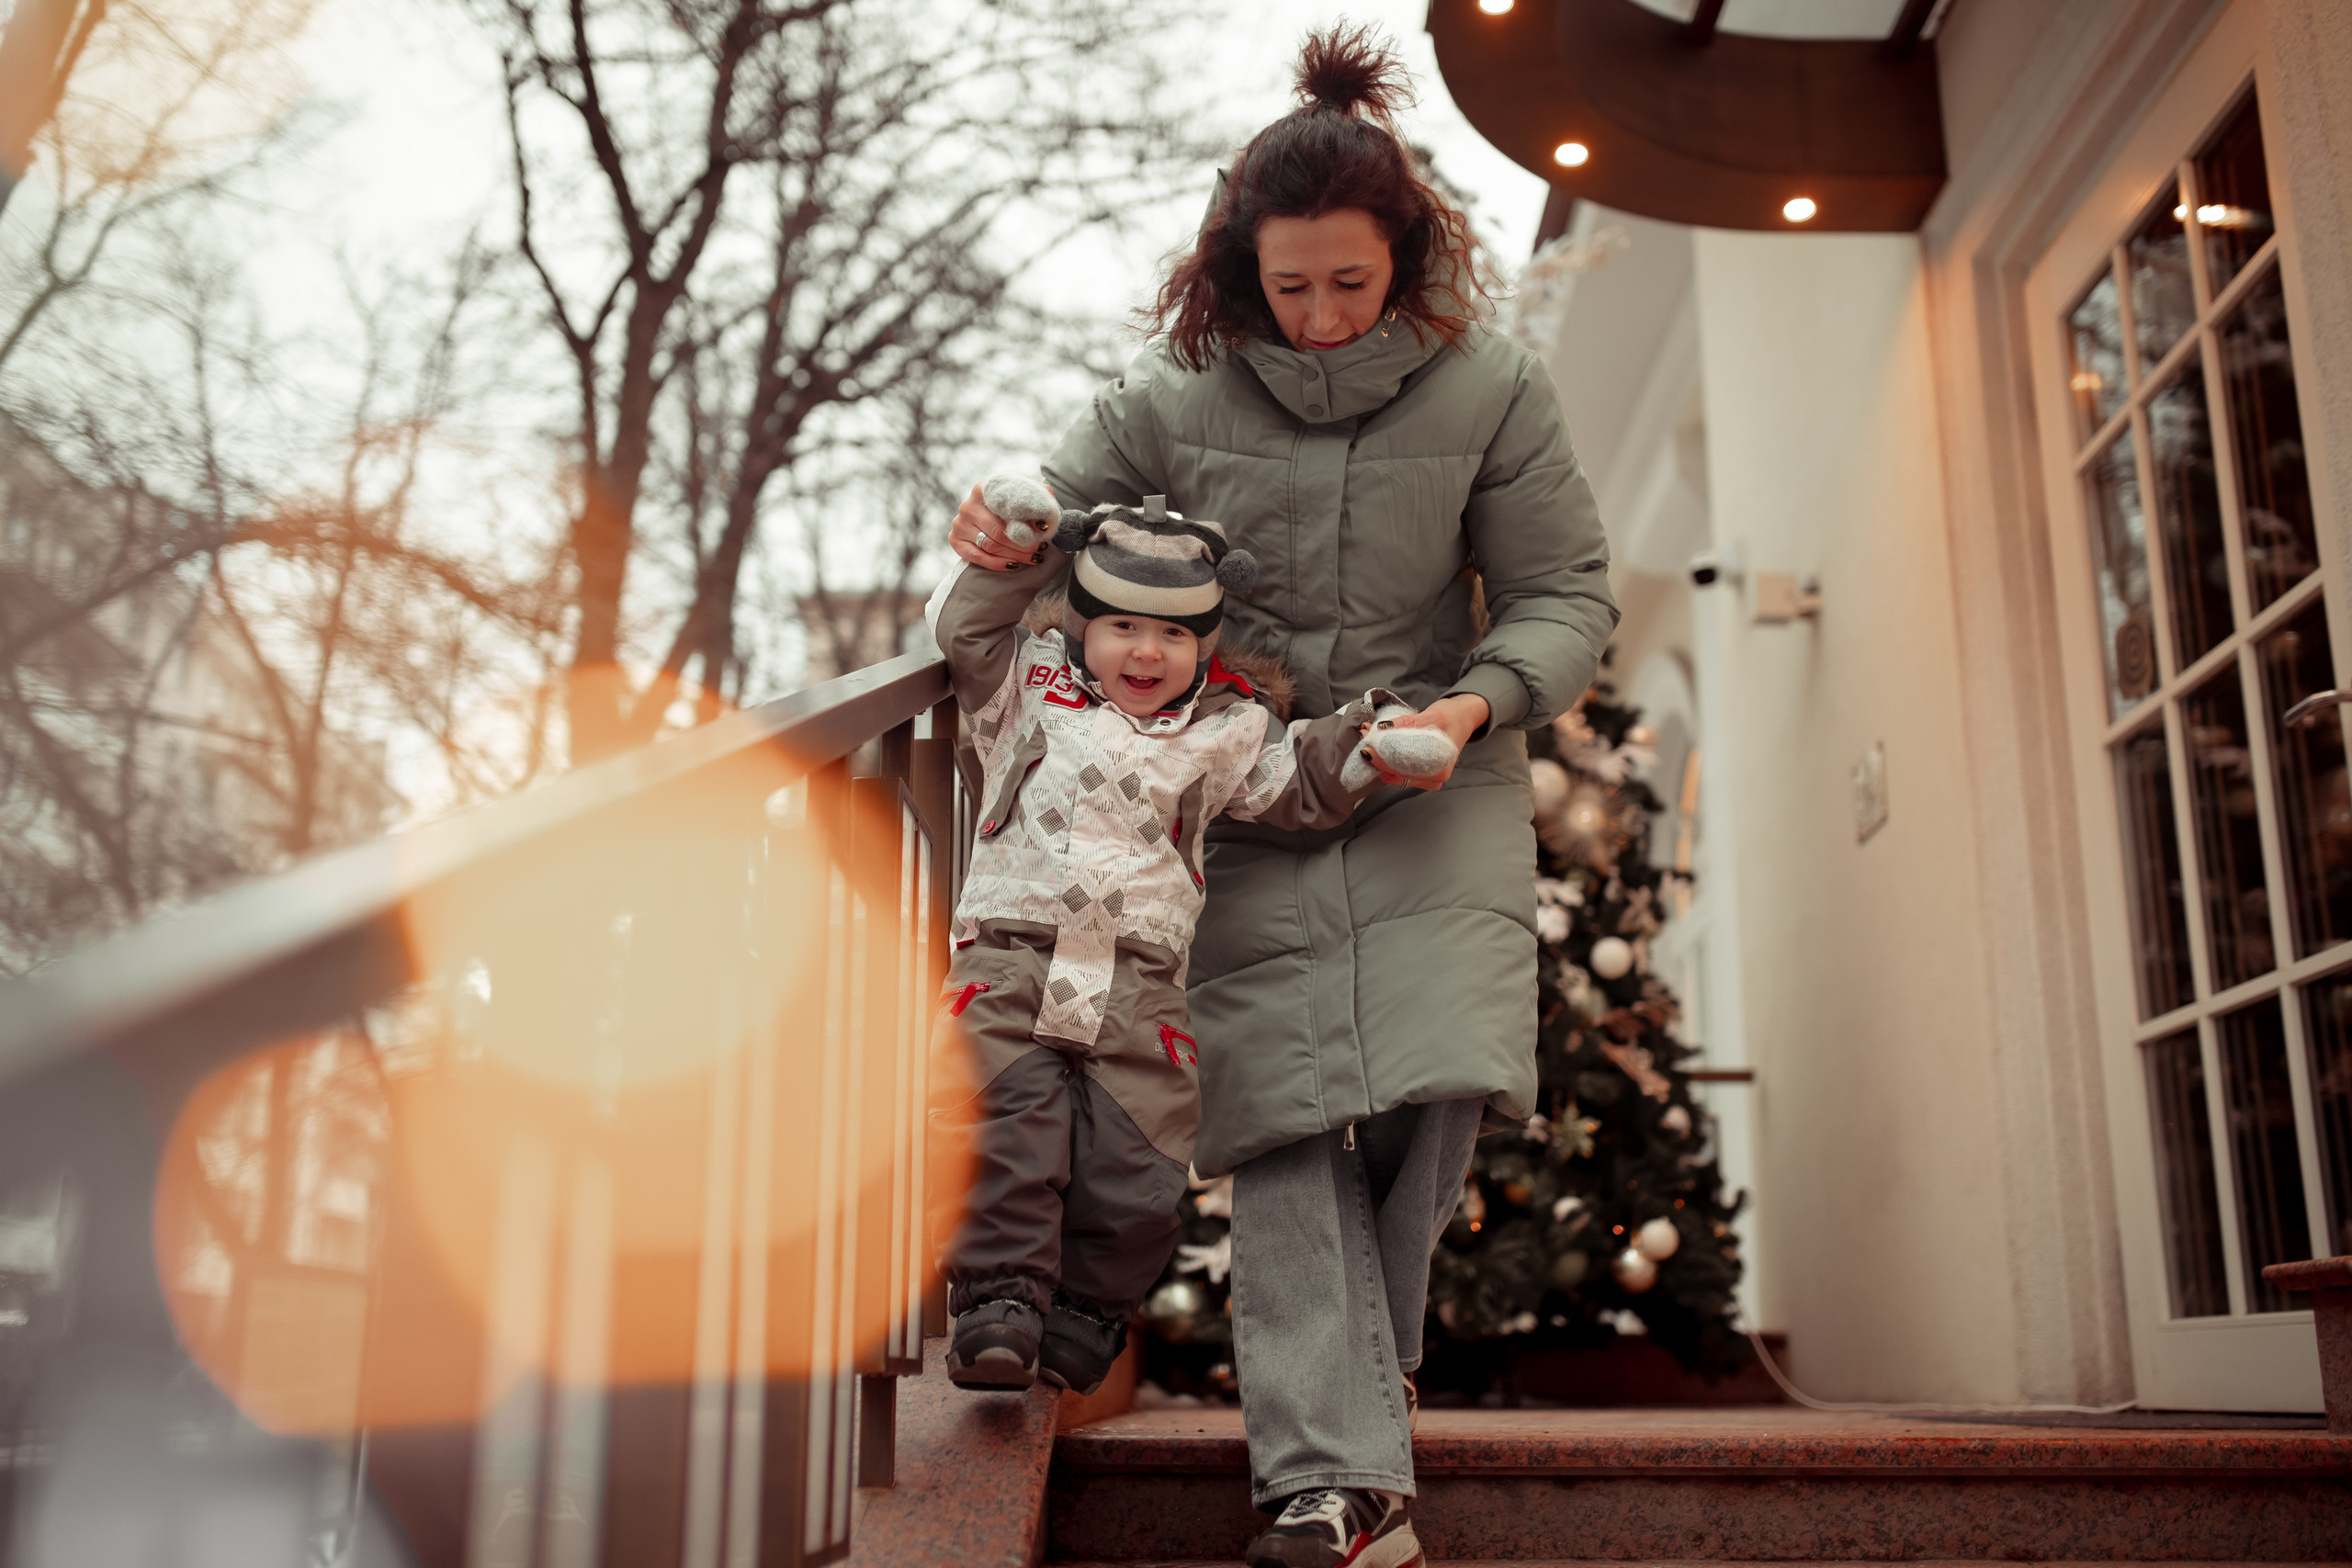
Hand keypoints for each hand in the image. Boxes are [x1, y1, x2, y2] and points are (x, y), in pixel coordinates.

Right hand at [949, 481, 1047, 571]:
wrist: (986, 514)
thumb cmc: (1007, 504)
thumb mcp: (1020, 493)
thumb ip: (1036, 493)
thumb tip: (1047, 508)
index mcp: (983, 489)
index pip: (1006, 506)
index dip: (1027, 520)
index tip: (1044, 529)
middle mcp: (968, 506)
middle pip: (999, 532)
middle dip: (1023, 544)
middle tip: (1040, 548)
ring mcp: (959, 524)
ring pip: (990, 546)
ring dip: (1015, 555)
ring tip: (1033, 557)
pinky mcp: (955, 541)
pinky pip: (978, 558)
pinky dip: (998, 564)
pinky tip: (1013, 565)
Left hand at [1361, 694, 1487, 789]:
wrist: (1465, 718)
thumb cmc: (1452, 716)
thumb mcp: (1432, 715)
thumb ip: (1408, 723)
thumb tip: (1383, 728)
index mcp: (1440, 767)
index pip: (1405, 767)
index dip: (1383, 757)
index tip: (1368, 745)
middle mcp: (1435, 778)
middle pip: (1398, 773)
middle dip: (1378, 756)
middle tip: (1365, 736)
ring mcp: (1429, 779)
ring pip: (1396, 775)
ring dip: (1381, 759)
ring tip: (1370, 738)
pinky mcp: (1422, 775)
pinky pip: (1400, 773)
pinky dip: (1388, 761)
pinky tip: (1380, 747)